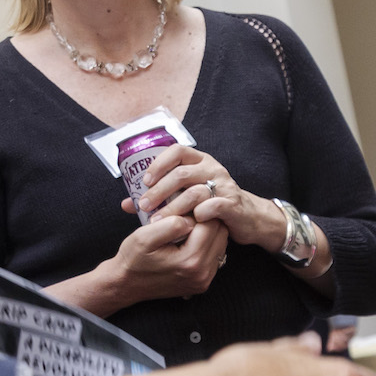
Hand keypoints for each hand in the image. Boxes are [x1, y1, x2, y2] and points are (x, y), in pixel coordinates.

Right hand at [100, 213, 227, 303]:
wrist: (126, 284)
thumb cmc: (133, 259)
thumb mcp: (144, 236)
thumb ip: (171, 225)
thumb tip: (191, 218)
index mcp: (190, 261)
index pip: (211, 224)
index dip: (201, 209)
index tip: (188, 203)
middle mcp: (202, 274)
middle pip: (220, 234)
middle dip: (208, 219)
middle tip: (190, 211)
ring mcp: (204, 280)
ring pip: (221, 244)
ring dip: (209, 231)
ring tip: (191, 223)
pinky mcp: (202, 283)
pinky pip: (215, 256)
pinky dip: (207, 244)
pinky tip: (192, 238)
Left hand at [127, 146, 288, 250]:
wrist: (248, 217)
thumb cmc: (212, 205)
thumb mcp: (186, 196)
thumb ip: (160, 197)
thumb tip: (127, 204)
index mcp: (200, 161)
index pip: (177, 151)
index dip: (159, 164)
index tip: (144, 181)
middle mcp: (213, 168)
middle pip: (181, 173)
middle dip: (159, 191)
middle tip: (144, 206)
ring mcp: (224, 185)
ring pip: (194, 192)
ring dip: (173, 207)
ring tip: (157, 221)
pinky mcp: (233, 203)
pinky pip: (213, 206)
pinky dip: (198, 214)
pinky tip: (187, 224)